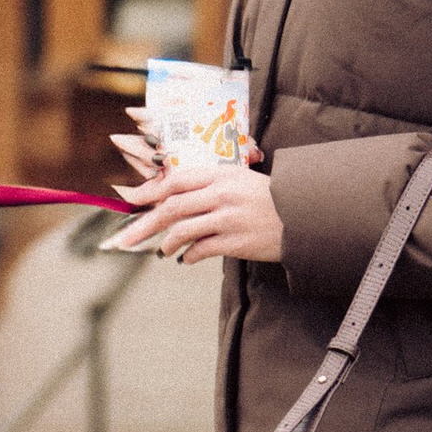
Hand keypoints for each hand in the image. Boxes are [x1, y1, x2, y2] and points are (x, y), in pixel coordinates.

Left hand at [103, 152, 284, 268]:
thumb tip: (172, 200)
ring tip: (163, 249)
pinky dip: (188, 255)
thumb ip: (209, 186)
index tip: (131, 202)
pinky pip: (200, 250)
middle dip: (144, 224)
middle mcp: (222, 193)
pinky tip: (186, 258)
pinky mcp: (236, 241)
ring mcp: (229, 218)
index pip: (175, 180)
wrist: (305, 216)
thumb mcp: (240, 181)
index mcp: (221, 173)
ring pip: (182, 230)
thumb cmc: (269, 198)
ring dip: (166, 242)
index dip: (149, 192)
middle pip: (171, 207)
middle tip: (126, 239)